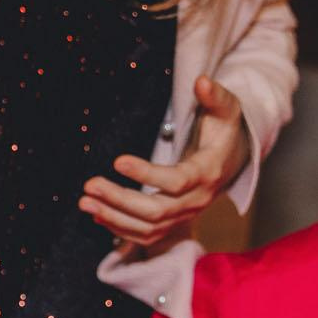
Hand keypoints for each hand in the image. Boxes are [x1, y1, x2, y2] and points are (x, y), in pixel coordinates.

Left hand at [80, 76, 248, 250]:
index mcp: (208, 172)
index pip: (176, 181)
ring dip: (113, 217)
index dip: (147, 174)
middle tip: (90, 185)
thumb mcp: (226, 110)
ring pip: (148, 228)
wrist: (232, 162)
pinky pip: (146, 236)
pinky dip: (119, 229)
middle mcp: (197, 200)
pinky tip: (97, 214)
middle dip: (120, 200)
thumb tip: (202, 81)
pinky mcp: (174, 224)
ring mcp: (185, 216)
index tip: (117, 160)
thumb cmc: (223, 132)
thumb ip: (215, 96)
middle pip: (157, 210)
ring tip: (85, 202)